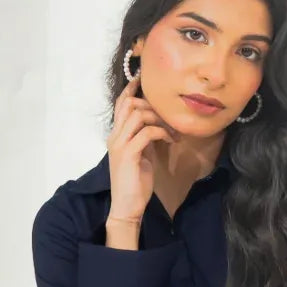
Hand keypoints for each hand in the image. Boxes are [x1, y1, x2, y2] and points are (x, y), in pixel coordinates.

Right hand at [107, 73, 180, 220]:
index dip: (131, 90)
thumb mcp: (141, 156)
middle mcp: (115, 136)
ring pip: (138, 114)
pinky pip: (147, 132)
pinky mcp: (129, 154)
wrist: (126, 207)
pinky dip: (162, 133)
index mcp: (116, 136)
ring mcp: (120, 144)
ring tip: (171, 131)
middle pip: (129, 104)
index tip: (142, 79)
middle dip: (151, 105)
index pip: (121, 105)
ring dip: (159, 119)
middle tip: (168, 116)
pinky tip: (170, 141)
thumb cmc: (135, 183)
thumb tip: (157, 126)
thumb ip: (144, 139)